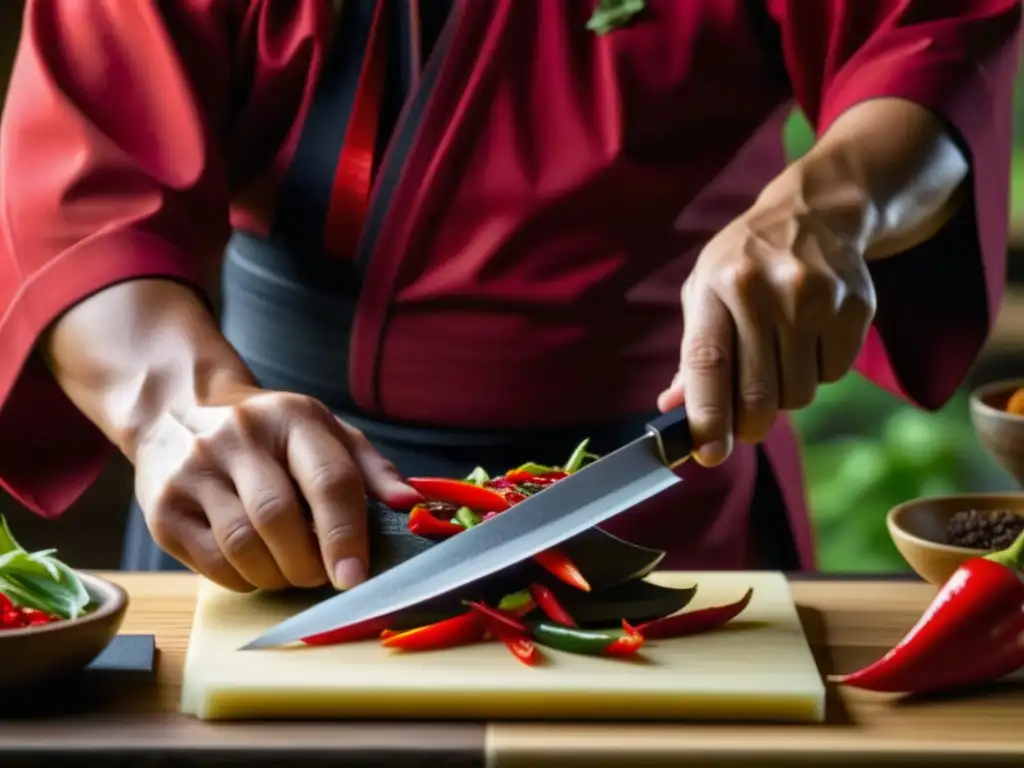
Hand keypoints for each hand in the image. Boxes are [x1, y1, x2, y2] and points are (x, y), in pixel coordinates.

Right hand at [132, 385, 421, 592]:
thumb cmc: (271, 433)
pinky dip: (244, 579)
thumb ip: (370, 469)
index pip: (327, 480)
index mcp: (292, 417)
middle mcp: (238, 437)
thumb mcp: (325, 432)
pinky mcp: (164, 509)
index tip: (356, 577)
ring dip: (277, 575)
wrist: (177, 411)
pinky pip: (212, 565)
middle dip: (309, 562)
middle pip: (279, 518)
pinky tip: (255, 565)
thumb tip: (410, 505)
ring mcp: (194, 472)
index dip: (346, 534)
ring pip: (243, 548)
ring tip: (290, 569)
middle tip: (322, 575)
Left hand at [658, 179, 876, 465]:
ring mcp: (815, 298)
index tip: (706, 453)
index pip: (708, 363)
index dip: (705, 416)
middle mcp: (765, 290)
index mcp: (718, 286)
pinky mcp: (855, 307)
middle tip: (744, 424)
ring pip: (798, 393)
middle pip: (758, 394)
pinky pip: (832, 375)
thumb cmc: (744, 265)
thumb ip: (692, 355)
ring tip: (778, 354)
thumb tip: (672, 409)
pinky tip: (809, 338)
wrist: (815, 213)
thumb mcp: (705, 293)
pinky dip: (818, 372)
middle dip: (748, 424)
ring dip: (785, 394)